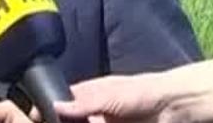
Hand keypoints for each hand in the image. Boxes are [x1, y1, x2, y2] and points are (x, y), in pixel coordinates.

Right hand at [54, 74, 181, 122]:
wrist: (177, 108)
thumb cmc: (142, 92)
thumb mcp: (110, 95)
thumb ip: (84, 102)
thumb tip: (56, 107)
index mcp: (90, 94)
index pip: (62, 101)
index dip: (48, 108)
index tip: (36, 117)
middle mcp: (94, 111)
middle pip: (72, 119)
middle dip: (64, 122)